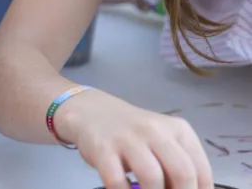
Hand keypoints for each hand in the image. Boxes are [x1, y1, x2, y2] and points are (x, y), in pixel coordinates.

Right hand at [56, 89, 212, 188]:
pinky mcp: (102, 148)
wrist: (92, 111)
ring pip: (152, 178)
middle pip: (182, 172)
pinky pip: (117, 181)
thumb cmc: (133, 134)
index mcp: (178, 130)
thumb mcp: (162, 141)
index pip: (201, 170)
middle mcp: (155, 131)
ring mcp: (128, 138)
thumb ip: (176, 166)